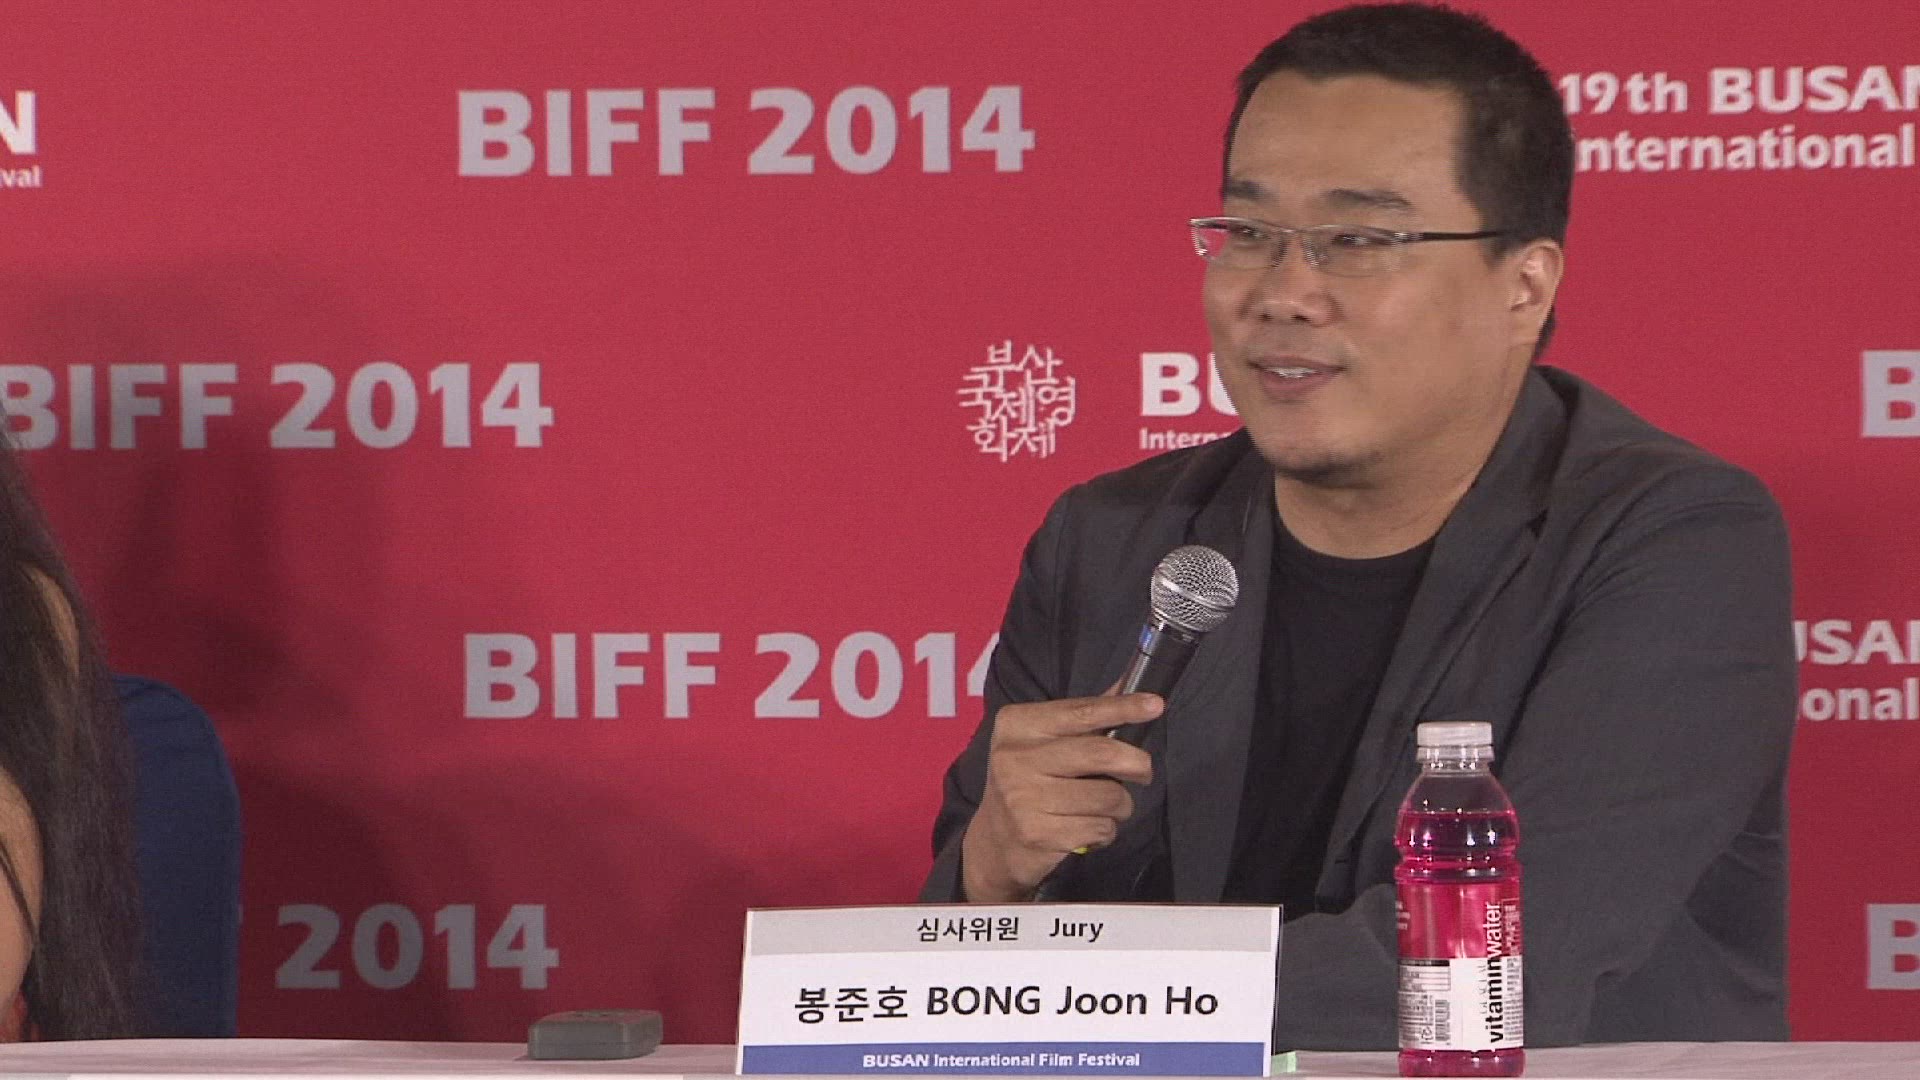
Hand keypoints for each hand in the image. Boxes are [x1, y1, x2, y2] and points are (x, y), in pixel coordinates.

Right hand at [959, 692, 1160, 902]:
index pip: (1081, 711)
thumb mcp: (1044, 743)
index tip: (1155, 705)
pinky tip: (1087, 829)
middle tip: (1143, 773)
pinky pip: (1100, 827)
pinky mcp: (1037, 833)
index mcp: (1018, 725)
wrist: (995, 842)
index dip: (1122, 708)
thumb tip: (1126, 685)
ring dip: (1121, 805)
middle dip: (1137, 764)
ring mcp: (1023, 797)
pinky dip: (1106, 831)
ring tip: (1104, 809)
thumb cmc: (1029, 783)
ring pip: (1108, 796)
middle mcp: (1015, 757)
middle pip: (1101, 753)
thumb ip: (1085, 717)